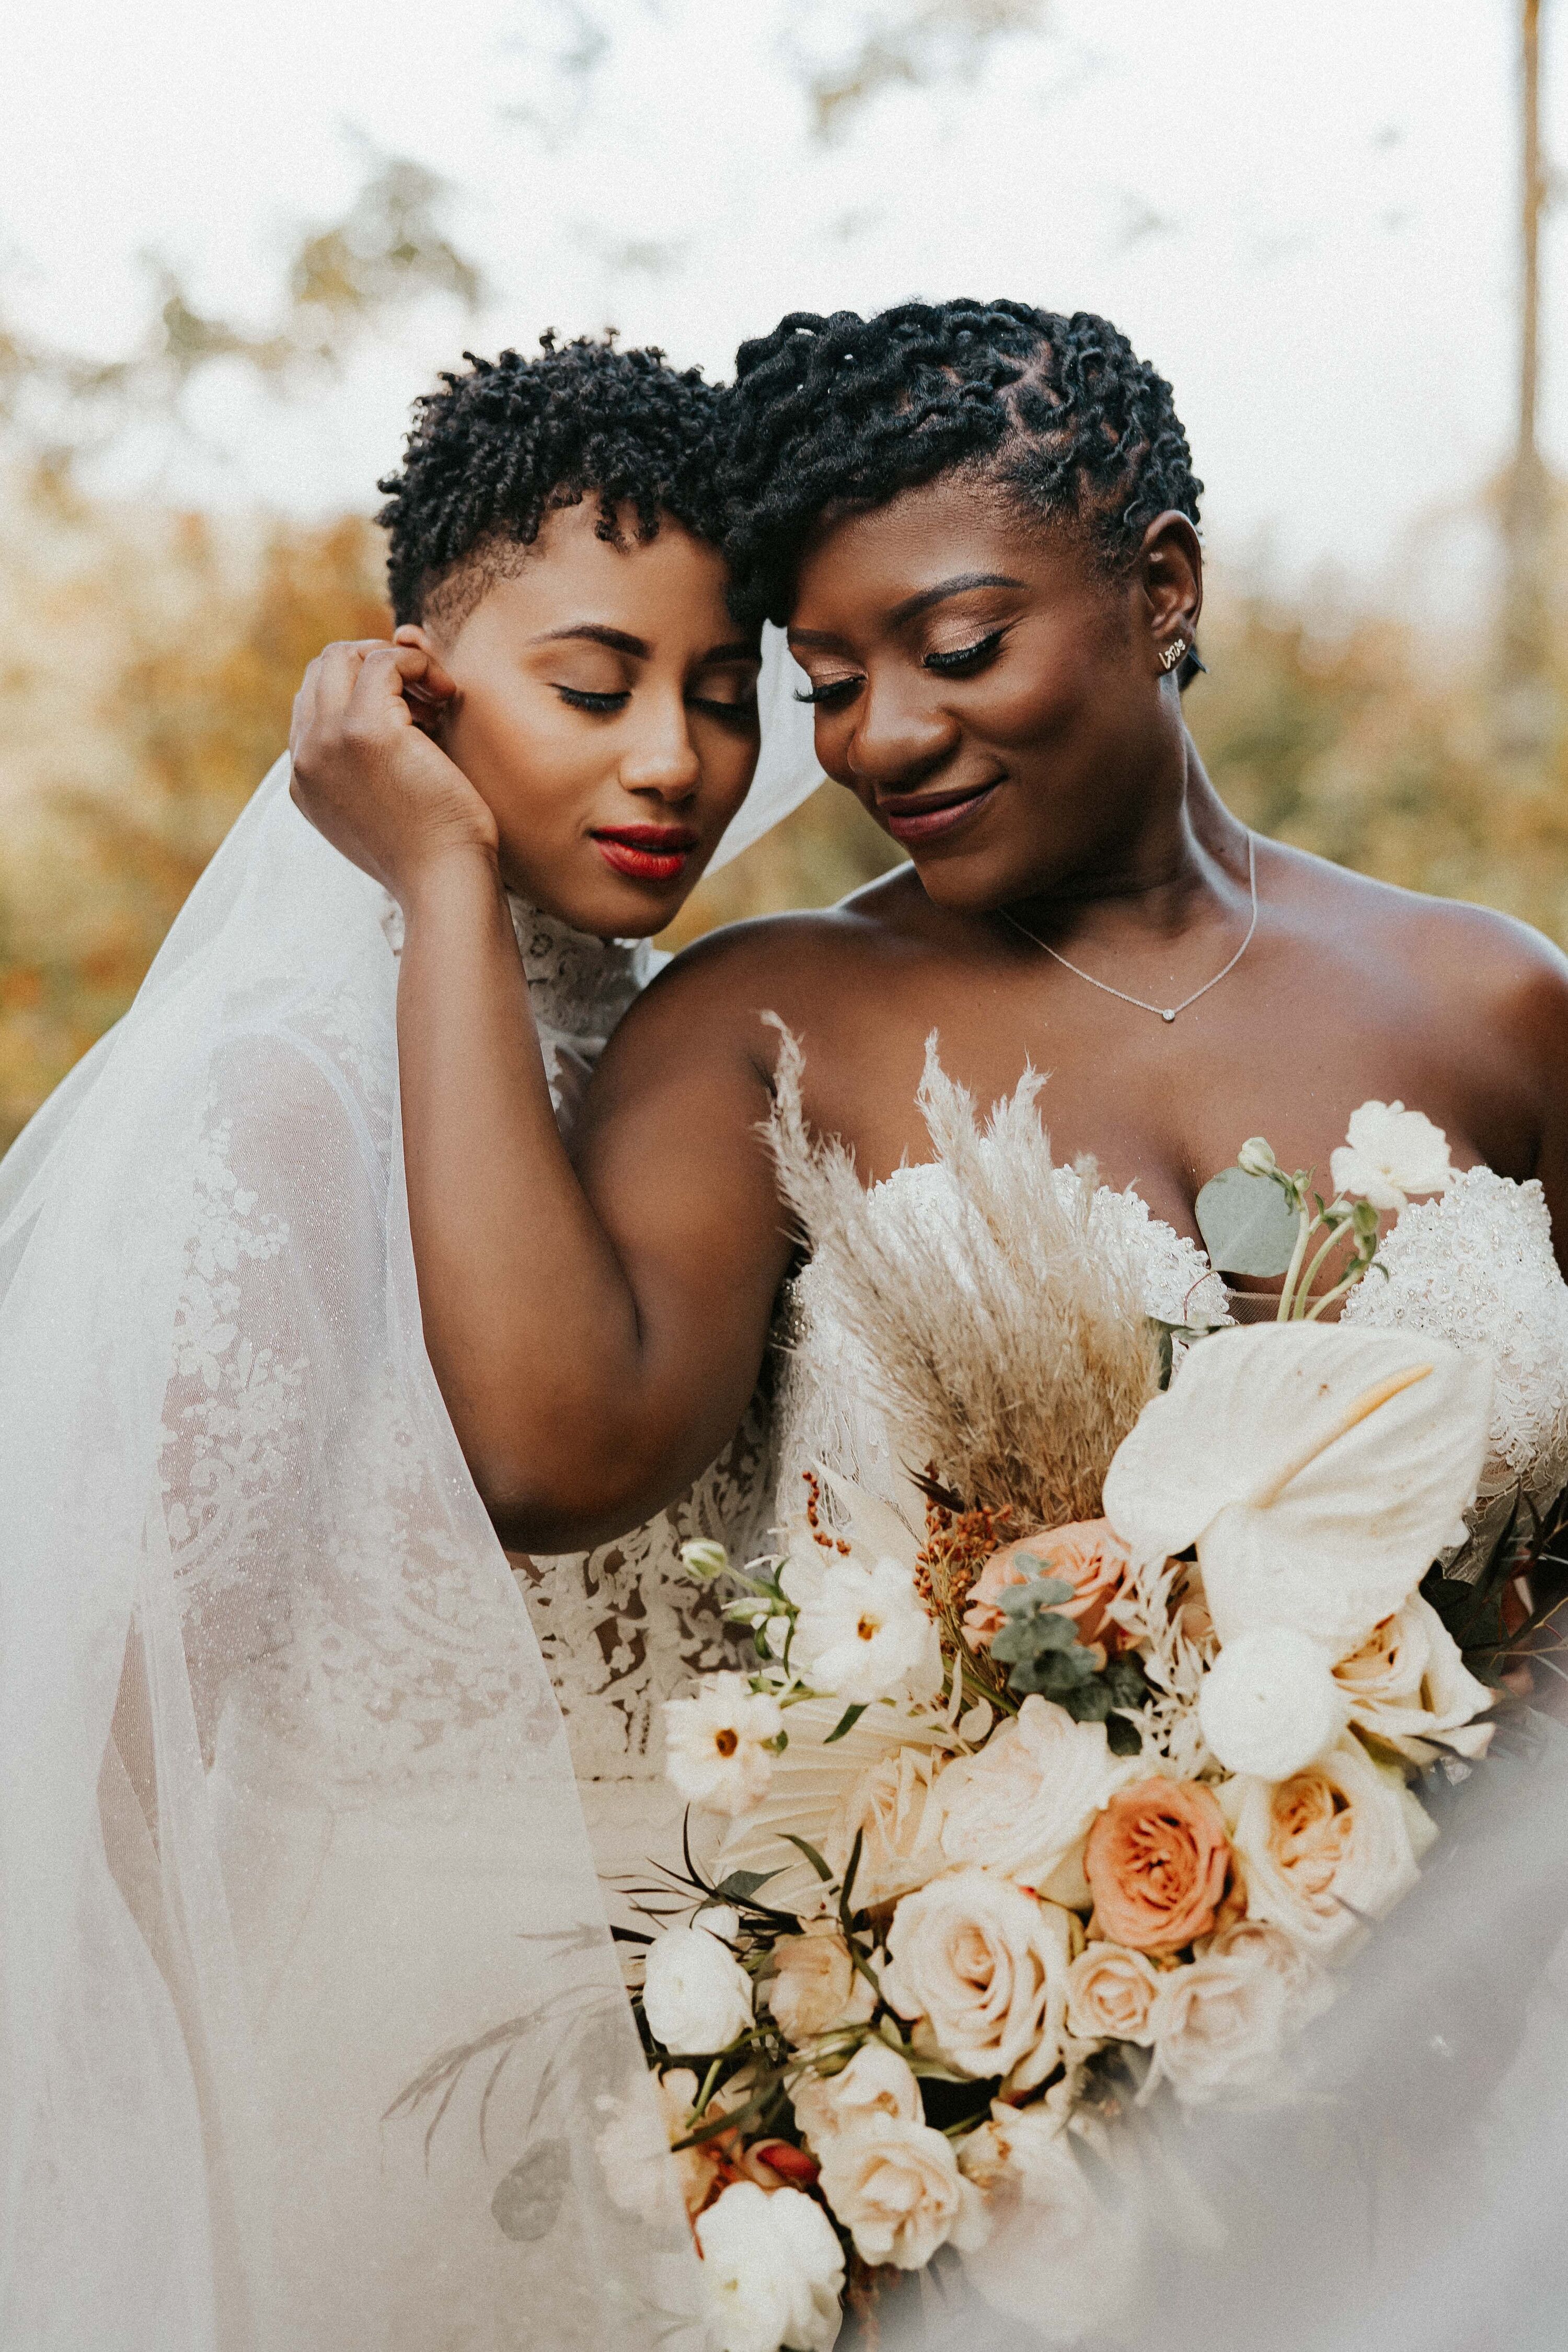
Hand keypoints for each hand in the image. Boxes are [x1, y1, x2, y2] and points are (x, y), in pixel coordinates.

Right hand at [288, 637, 498, 900]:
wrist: (444, 884)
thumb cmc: (433, 851)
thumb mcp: (384, 810)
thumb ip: (367, 771)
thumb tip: (395, 721)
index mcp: (305, 779)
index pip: (315, 700)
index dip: (365, 689)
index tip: (414, 711)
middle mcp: (306, 757)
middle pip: (323, 668)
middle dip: (376, 664)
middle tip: (425, 694)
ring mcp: (328, 741)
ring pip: (345, 655)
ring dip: (397, 662)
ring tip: (438, 697)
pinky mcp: (365, 731)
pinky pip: (385, 660)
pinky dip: (419, 663)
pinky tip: (447, 692)